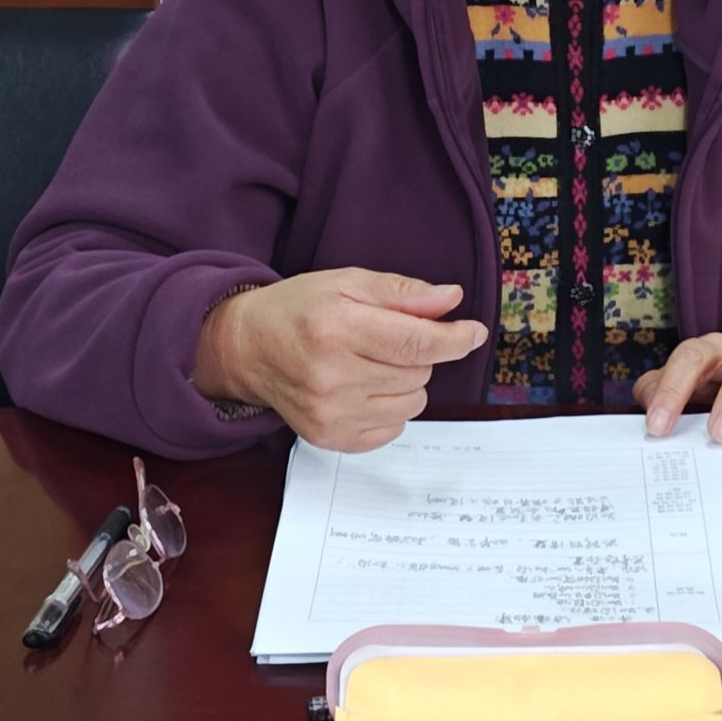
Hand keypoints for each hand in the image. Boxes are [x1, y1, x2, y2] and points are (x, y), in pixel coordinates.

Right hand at [193, 268, 486, 452]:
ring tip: (369, 363)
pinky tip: (361, 388)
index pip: (416, 343)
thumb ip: (402, 292)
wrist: (247, 349)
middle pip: (419, 372)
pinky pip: (394, 429)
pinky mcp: (330, 438)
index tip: (474, 332)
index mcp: (337, 329)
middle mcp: (332, 377)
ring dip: (405, 381)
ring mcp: (330, 413)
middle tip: (382, 338)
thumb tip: (451, 300)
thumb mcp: (347, 282)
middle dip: (417, 353)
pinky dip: (389, 408)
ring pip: (412, 403)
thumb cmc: (298, 310)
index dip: (454, 339)